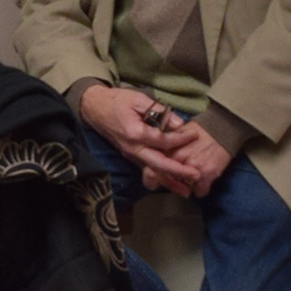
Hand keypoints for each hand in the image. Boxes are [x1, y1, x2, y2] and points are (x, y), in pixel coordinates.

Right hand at [79, 82, 202, 189]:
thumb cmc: (117, 101)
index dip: (180, 138)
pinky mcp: (130, 157)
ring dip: (169, 182)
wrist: (94, 108)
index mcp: (135, 133)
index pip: (163, 140)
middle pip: (158, 164)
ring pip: (152, 172)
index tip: (194, 135)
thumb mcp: (138, 99)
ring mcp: (131, 155)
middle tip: (196, 175)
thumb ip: (159, 111)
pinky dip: (160, 178)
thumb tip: (179, 123)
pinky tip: (171, 184)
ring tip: (186, 191)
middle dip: (178, 172)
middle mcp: (133, 148)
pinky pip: (147, 170)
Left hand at [155, 120, 232, 191]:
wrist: (223, 127)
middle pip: (170, 181)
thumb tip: (156, 160)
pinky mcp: (207, 174)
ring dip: (189, 186)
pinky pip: (200, 192)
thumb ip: (166, 147)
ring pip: (185, 189)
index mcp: (169, 149)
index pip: (156, 171)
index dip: (159, 175)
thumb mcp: (177, 134)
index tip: (166, 175)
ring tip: (194, 177)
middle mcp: (179, 159)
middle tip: (182, 177)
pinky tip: (204, 182)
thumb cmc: (200, 130)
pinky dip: (202, 189)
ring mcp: (193, 168)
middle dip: (175, 181)